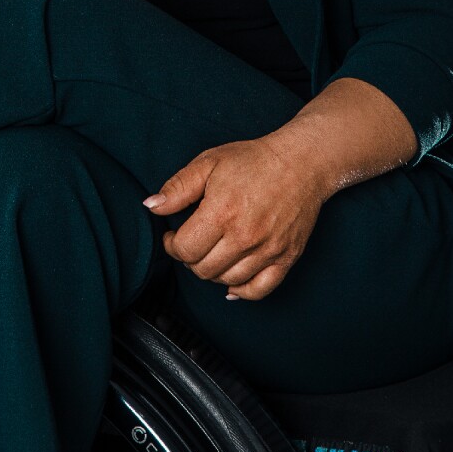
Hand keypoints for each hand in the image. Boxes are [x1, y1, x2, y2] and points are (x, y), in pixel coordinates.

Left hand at [142, 135, 327, 299]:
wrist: (300, 162)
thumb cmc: (253, 160)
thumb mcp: (209, 162)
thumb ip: (178, 187)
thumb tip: (152, 206)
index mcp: (222, 212)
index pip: (185, 249)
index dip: (172, 245)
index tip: (174, 235)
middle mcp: (245, 236)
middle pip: (203, 269)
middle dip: (190, 257)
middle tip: (193, 240)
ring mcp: (267, 250)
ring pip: (227, 281)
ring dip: (212, 271)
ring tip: (212, 251)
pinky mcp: (286, 258)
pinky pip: (259, 290)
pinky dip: (241, 291)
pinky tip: (231, 282)